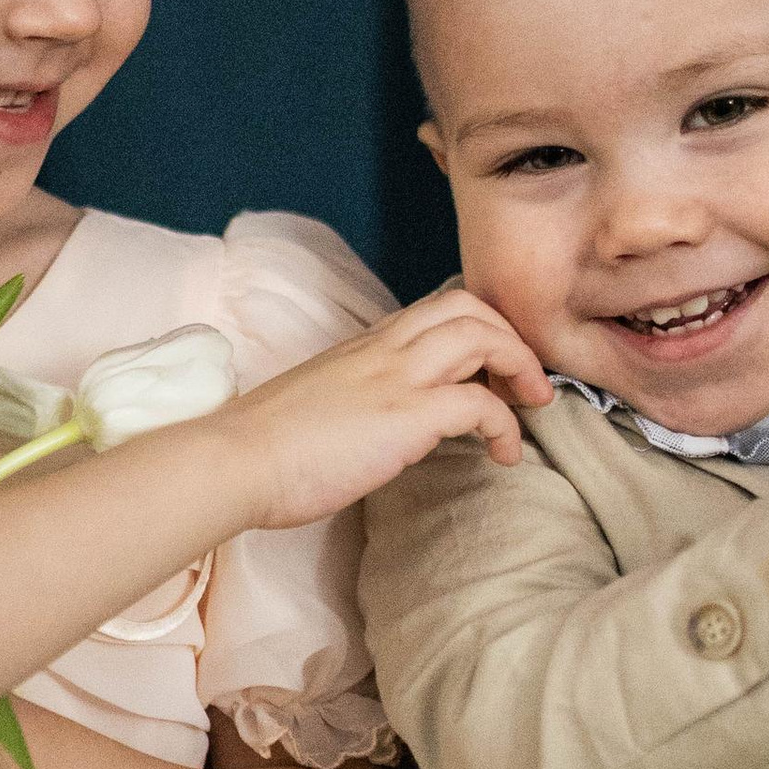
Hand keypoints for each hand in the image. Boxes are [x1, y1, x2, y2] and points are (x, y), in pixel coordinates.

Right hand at [222, 287, 552, 530]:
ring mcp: (396, 377)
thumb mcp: (322, 404)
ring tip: (533, 407)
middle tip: (527, 382)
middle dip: (512, 337)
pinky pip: (479, 403)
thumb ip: (359, 400)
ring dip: (522, 367)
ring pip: (482, 336)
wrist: (235, 462)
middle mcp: (384, 348)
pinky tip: (503, 454)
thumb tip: (384, 425)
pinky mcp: (405, 415)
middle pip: (470, 306)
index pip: (437, 308)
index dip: (480, 328)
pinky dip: (506, 425)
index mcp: (364, 345)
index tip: (493, 368)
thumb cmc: (267, 447)